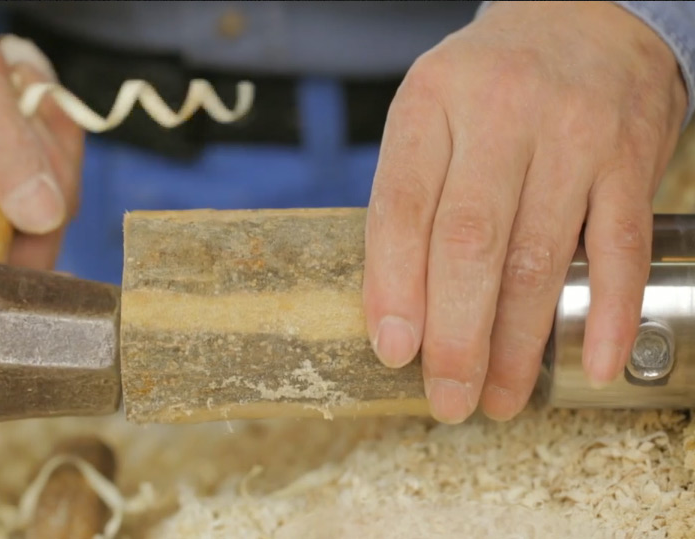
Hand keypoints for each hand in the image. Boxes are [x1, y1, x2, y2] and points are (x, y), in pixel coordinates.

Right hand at [0, 1, 82, 267]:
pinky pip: (17, 203)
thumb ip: (6, 151)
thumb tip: (44, 218)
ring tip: (29, 105)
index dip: (11, 279)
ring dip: (46, 166)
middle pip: (3, 256)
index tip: (57, 244)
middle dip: (42, 193)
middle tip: (39, 122)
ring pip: (23, 226)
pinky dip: (36, 162)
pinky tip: (28, 117)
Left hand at [363, 1, 686, 422]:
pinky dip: (606, 314)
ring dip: (520, 344)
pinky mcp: (629, 160)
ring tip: (501, 398)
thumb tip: (396, 312)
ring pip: (541, 257)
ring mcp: (572, 135)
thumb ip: (409, 197)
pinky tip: (588, 363)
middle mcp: (500, 113)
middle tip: (448, 397)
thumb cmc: (489, 84)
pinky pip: (619, 249)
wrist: (585, 16)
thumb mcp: (430, 115)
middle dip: (456, 336)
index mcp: (430, 102)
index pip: (400, 207)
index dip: (392, 288)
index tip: (394, 352)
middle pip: (470, 242)